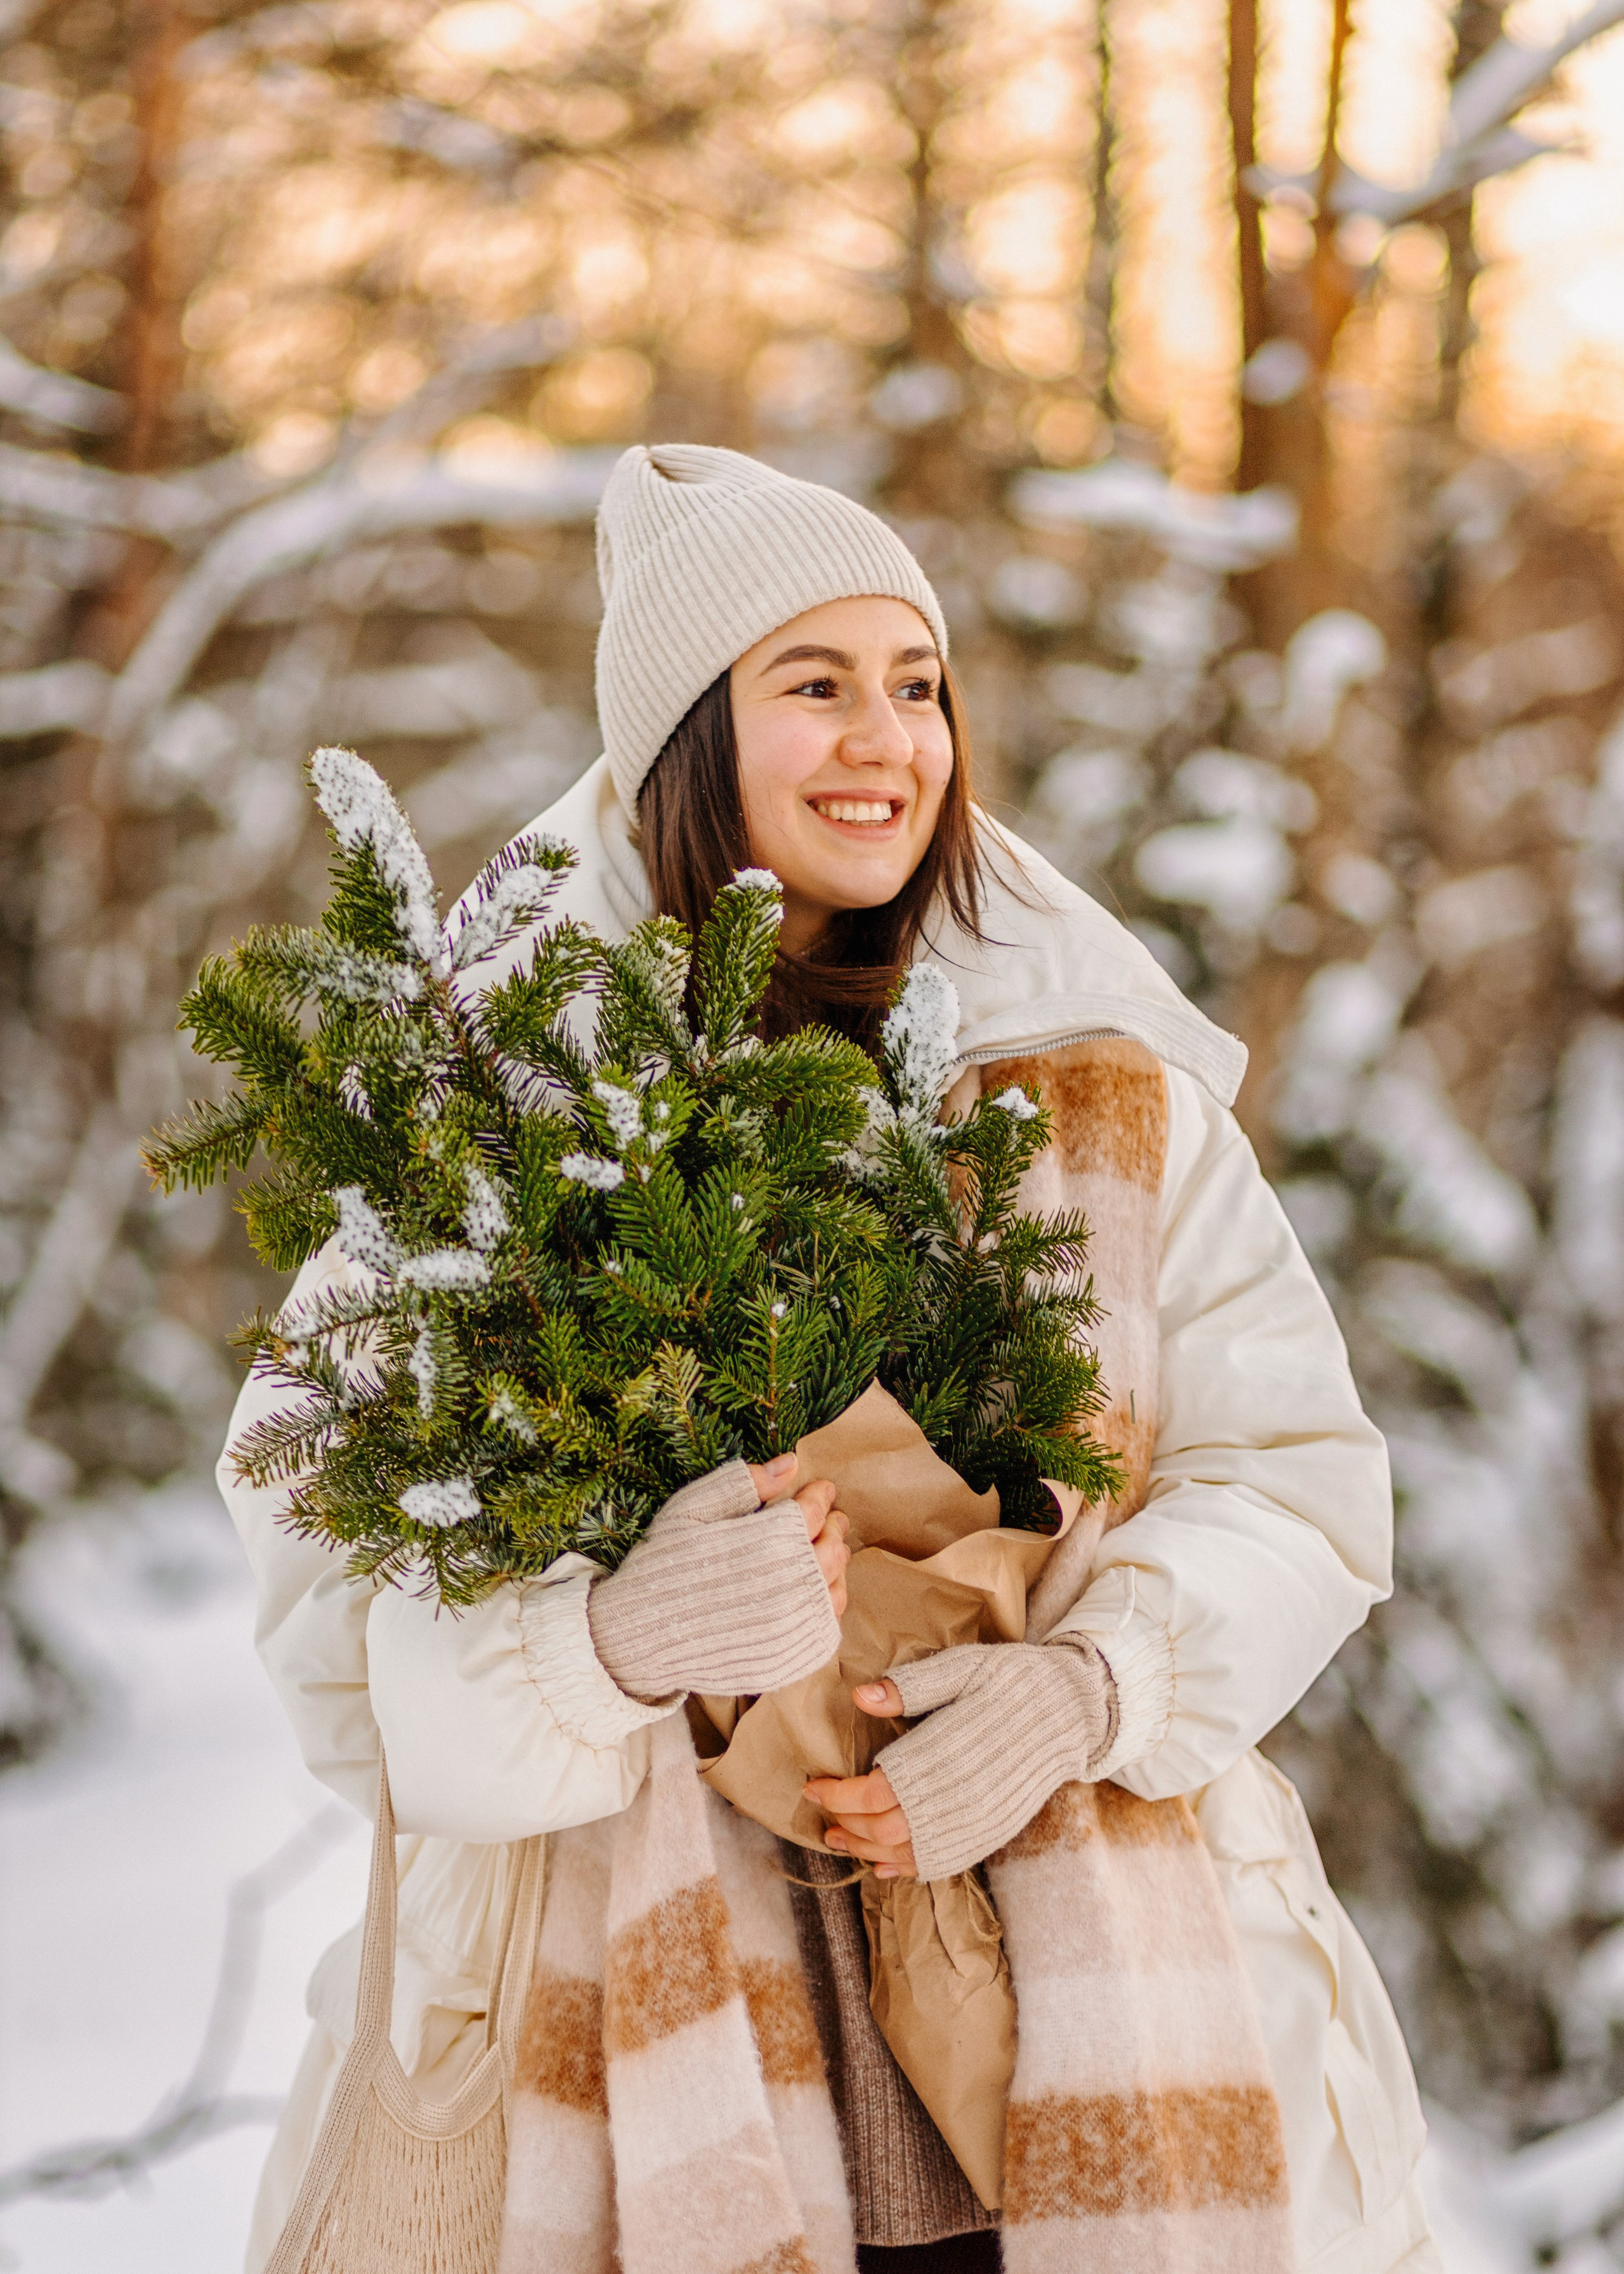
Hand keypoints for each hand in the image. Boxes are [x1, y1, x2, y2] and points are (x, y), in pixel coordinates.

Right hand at [586, 1453, 846, 1703]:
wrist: (642, 1635)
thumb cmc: (664, 1564)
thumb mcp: (693, 1509)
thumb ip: (744, 1483)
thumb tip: (792, 1462)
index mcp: (769, 1541)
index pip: (814, 1510)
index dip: (821, 1495)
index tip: (821, 1489)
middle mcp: (792, 1583)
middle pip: (833, 1547)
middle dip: (834, 1526)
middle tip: (832, 1518)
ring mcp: (795, 1625)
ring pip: (837, 1586)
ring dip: (835, 1565)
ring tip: (825, 1552)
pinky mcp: (793, 1656)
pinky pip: (828, 1626)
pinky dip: (827, 1605)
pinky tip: (814, 1593)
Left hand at [834, 1642, 1118, 1882]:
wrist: (1073, 1713)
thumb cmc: (1014, 1682)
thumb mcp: (964, 1668)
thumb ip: (911, 1687)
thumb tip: (860, 1697)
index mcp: (944, 1755)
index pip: (876, 1790)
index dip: (838, 1794)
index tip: (813, 1786)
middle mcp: (957, 1798)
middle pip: (885, 1828)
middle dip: (846, 1823)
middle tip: (821, 1814)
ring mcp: (975, 1823)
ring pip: (908, 1853)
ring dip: (867, 1849)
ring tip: (842, 1839)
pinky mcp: (989, 1834)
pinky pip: (939, 1863)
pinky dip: (905, 1867)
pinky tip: (886, 1863)